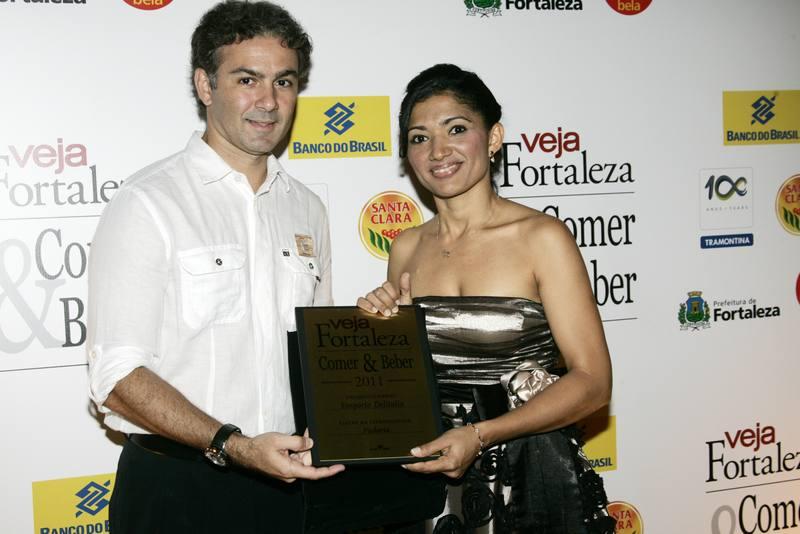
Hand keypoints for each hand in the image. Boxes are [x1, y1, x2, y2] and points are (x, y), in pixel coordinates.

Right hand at [228, 431, 344, 482]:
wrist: (245, 452)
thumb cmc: (259, 448)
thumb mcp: (280, 440)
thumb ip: (298, 442)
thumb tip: (311, 443)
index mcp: (290, 470)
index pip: (314, 473)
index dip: (328, 471)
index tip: (340, 467)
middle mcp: (290, 473)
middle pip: (308, 461)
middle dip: (309, 448)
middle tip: (307, 434)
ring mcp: (287, 471)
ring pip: (302, 458)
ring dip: (302, 447)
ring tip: (297, 436)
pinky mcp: (285, 467)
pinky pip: (296, 458)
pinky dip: (297, 449)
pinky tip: (294, 441)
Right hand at [356, 272, 411, 315]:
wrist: (395, 325)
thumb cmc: (399, 313)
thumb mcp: (405, 301)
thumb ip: (405, 287)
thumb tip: (406, 274)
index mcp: (387, 291)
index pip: (386, 285)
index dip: (392, 293)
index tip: (398, 302)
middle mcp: (377, 293)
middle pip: (379, 291)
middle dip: (387, 302)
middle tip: (393, 310)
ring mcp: (369, 299)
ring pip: (370, 296)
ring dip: (379, 304)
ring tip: (386, 312)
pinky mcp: (362, 306)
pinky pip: (360, 301)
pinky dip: (367, 305)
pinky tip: (374, 310)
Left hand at [402, 425, 482, 478]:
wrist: (479, 437)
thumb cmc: (465, 436)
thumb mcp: (445, 439)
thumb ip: (429, 447)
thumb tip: (415, 453)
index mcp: (450, 464)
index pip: (427, 468)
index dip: (414, 466)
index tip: (404, 464)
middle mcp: (453, 472)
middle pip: (430, 470)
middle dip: (419, 465)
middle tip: (407, 459)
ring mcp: (455, 473)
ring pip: (435, 470)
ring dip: (428, 464)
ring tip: (421, 455)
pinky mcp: (456, 472)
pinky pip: (441, 469)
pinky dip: (436, 464)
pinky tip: (434, 457)